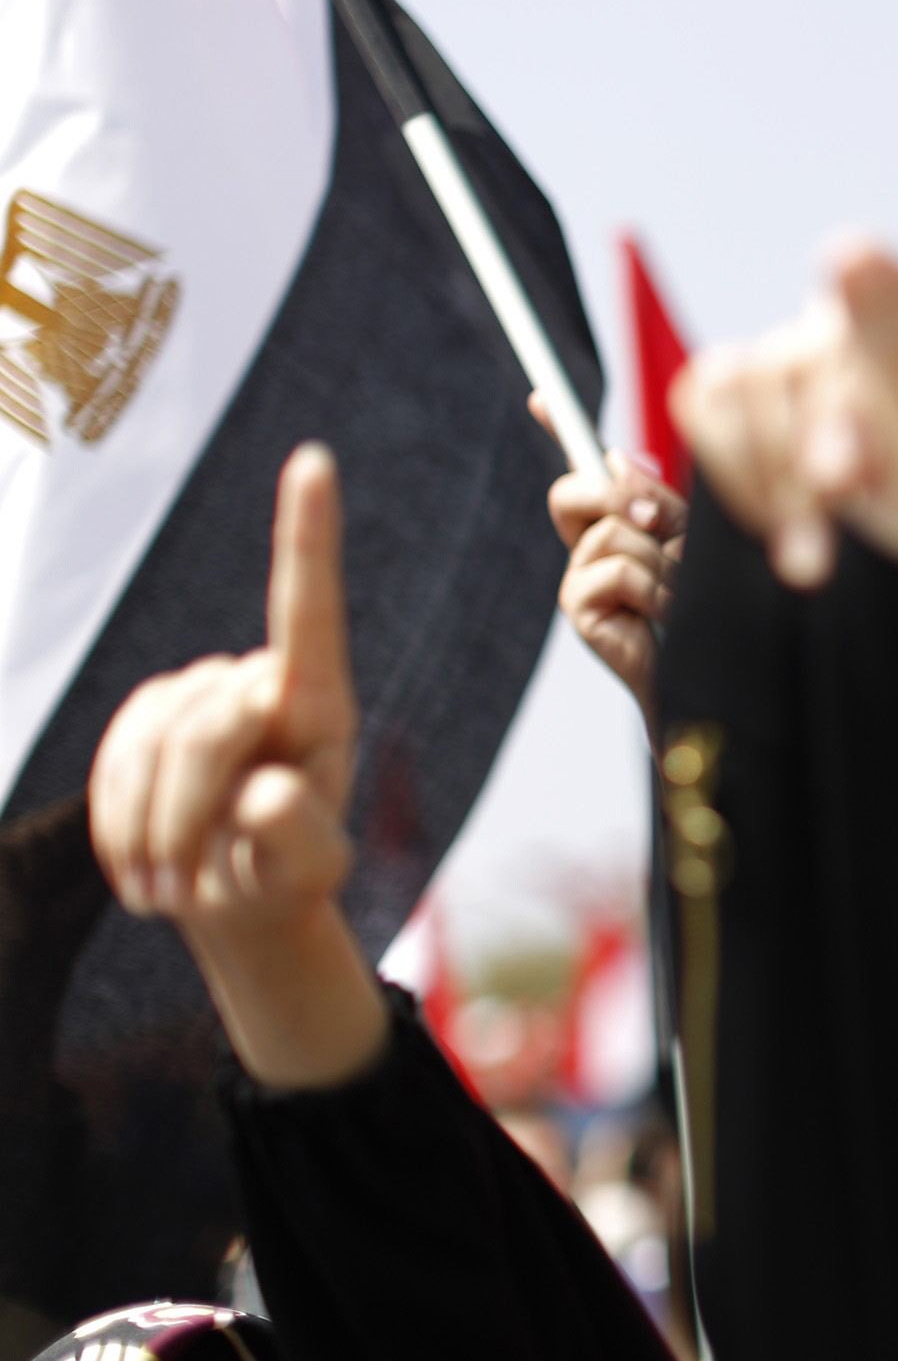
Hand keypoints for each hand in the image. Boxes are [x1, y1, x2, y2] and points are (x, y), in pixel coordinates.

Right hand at [86, 445, 385, 1087]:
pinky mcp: (147, 716)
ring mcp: (198, 695)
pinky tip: (143, 867)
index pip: (310, 609)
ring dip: (152, 827)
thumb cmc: (284, 879)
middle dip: (192, 812)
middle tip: (189, 894)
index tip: (315, 459)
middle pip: (207, 727)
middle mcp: (259, 683)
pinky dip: (120, 821)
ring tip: (174, 891)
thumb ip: (296, 836)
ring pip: (152, 742)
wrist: (237, 902)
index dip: (307, 534)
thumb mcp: (306, 874)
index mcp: (320, 705)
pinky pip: (115, 760)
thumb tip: (264, 794)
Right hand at [541, 423, 685, 708]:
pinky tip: (667, 617)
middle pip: (575, 491)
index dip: (562, 430)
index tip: (542, 397)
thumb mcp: (694, 541)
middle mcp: (592, 545)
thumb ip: (657, 501)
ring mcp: (581, 579)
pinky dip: (655, 591)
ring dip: (664, 562)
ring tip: (681, 596)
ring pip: (615, 534)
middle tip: (657, 525)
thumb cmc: (712, 607)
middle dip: (617, 498)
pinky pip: (617, 571)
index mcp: (620, 523)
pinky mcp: (581, 611)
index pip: (585, 471)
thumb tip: (613, 458)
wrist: (718, 673)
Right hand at [675, 0, 897, 587]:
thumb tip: (845, 249)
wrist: (881, 575)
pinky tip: (805, 503)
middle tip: (867, 471)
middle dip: (862, 389)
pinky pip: (717, 405)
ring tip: (855, 491)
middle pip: (856, 296)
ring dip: (803, 456)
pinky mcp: (749, 369)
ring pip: (771, 372)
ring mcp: (819, 328)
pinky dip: (756, 474)